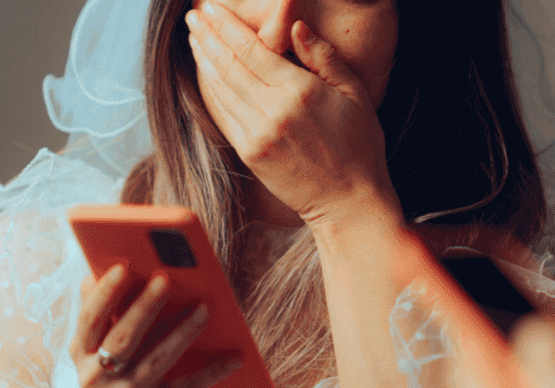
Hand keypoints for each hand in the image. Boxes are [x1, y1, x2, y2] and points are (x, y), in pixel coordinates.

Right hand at [70, 265, 241, 387]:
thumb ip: (102, 317)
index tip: (123, 267)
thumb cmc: (116, 385)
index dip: (105, 294)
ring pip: (157, 360)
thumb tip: (102, 271)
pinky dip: (213, 371)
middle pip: (123, 339)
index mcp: (80, 355)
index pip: (89, 320)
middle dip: (145, 307)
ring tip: (206, 308)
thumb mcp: (98, 355)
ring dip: (183, 332)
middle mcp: (97, 379)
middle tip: (166, 278)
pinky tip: (235, 355)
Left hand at [186, 3, 398, 226]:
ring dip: (204, 60)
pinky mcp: (250, 154)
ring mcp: (257, 135)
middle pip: (228, 64)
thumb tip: (295, 25)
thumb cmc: (359, 146)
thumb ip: (323, 56)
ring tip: (195, 39)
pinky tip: (206, 74)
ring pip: (221, 88)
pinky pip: (223, 114)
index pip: (250, 48)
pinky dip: (211, 90)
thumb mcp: (354, 93)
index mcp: (299, 90)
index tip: (210, 8)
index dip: (225, 25)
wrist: (349, 202)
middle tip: (194, 16)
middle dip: (207, 36)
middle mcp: (273, 111)